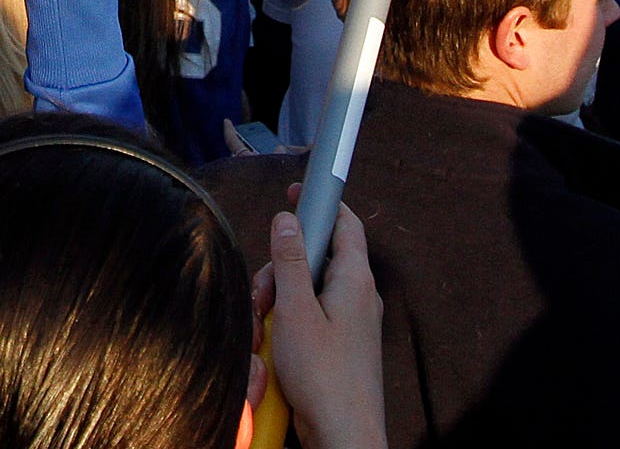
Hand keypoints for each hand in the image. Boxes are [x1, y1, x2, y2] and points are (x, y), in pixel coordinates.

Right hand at [257, 202, 384, 448]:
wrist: (343, 437)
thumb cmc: (325, 378)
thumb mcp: (296, 311)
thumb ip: (291, 262)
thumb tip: (288, 219)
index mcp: (354, 280)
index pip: (344, 223)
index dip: (320, 204)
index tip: (294, 194)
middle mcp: (356, 297)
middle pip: (314, 260)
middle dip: (281, 272)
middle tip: (263, 298)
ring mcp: (348, 324)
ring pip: (305, 292)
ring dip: (277, 306)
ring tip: (265, 335)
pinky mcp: (336, 347)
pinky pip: (306, 321)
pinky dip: (286, 328)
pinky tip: (272, 352)